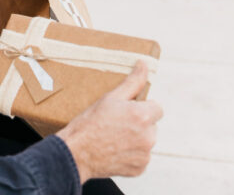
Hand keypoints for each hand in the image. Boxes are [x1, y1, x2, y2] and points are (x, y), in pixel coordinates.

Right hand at [56, 61, 162, 182]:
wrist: (77, 153)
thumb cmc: (90, 123)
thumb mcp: (110, 98)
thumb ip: (132, 81)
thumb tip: (144, 65)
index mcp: (143, 116)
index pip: (157, 107)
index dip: (141, 107)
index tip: (126, 110)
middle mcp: (148, 136)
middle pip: (151, 125)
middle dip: (138, 123)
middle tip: (116, 123)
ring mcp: (145, 154)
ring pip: (146, 141)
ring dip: (135, 138)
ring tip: (113, 137)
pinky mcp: (139, 168)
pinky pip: (141, 157)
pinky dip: (131, 154)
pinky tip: (114, 149)